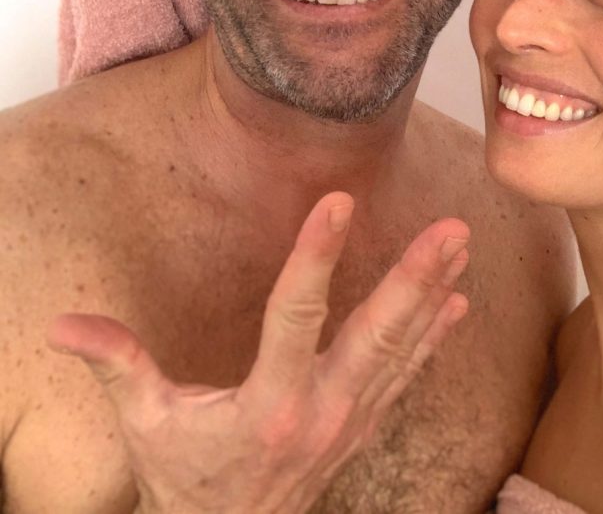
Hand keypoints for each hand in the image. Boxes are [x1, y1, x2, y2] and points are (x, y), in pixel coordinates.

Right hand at [47, 193, 469, 513]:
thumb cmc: (186, 480)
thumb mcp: (147, 424)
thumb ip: (117, 366)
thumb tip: (62, 326)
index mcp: (267, 405)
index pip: (295, 317)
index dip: (316, 257)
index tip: (337, 202)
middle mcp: (321, 411)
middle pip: (377, 336)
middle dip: (415, 279)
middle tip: (451, 229)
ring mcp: (351, 422)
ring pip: (403, 351)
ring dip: (434, 295)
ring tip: (461, 245)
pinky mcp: (363, 428)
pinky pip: (407, 378)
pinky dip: (434, 339)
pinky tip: (459, 303)